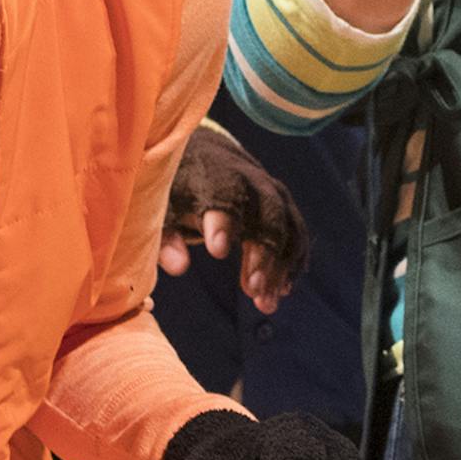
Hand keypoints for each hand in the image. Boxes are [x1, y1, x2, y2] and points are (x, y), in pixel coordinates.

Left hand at [161, 123, 308, 312]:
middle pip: (266, 215)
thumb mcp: (163, 210)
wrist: (207, 156)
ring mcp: (272, 193)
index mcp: (213, 176)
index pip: (223, 195)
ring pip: (287, 229)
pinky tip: (282, 291)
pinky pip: (297, 235)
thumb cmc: (178, 189)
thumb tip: (178, 268)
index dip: (222, 222)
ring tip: (265, 303)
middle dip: (262, 253)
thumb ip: (166, 238)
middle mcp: (250, 181)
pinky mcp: (285, 207)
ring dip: (280, 267)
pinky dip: (293, 264)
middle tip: (251, 290)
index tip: (218, 252)